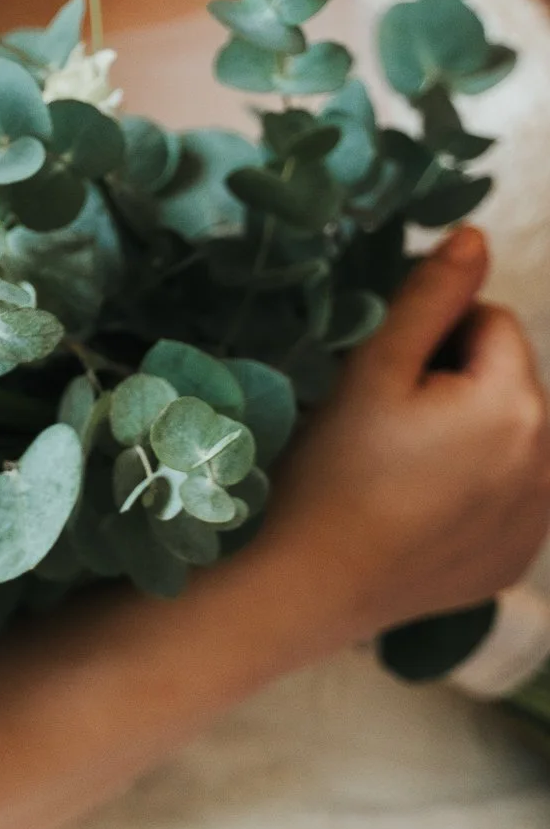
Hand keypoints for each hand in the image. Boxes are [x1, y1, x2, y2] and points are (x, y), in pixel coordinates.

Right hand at [262, 226, 549, 652]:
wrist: (302, 590)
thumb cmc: (328, 473)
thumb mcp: (372, 371)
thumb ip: (431, 297)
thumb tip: (476, 238)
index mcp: (516, 404)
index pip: (493, 324)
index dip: (433, 340)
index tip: (384, 382)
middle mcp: (549, 464)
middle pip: (511, 383)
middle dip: (461, 388)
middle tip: (386, 430)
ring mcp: (536, 522)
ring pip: (513, 440)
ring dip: (475, 437)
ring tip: (403, 471)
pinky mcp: (513, 562)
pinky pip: (510, 501)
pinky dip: (477, 495)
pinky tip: (420, 514)